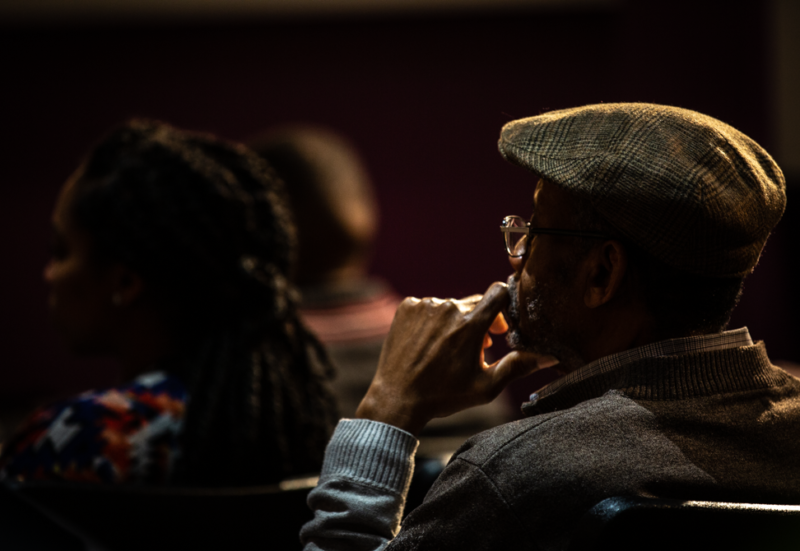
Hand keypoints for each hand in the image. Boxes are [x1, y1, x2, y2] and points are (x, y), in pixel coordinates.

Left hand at [355, 282, 557, 435]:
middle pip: (475, 303)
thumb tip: (549, 356)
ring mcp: (425, 305)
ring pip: (451, 306)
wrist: (397, 398)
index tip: (501, 327)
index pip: (499, 293)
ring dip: (456, 322)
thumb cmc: (444, 395)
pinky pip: (429, 307)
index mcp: (470, 325)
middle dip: (481, 321)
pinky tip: (429, 344)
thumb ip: (518, 366)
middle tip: (479, 348)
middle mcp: (448, 308)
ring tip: (450, 350)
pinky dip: (433, 321)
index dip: (505, 306)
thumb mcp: (486, 387)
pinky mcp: (406, 307)